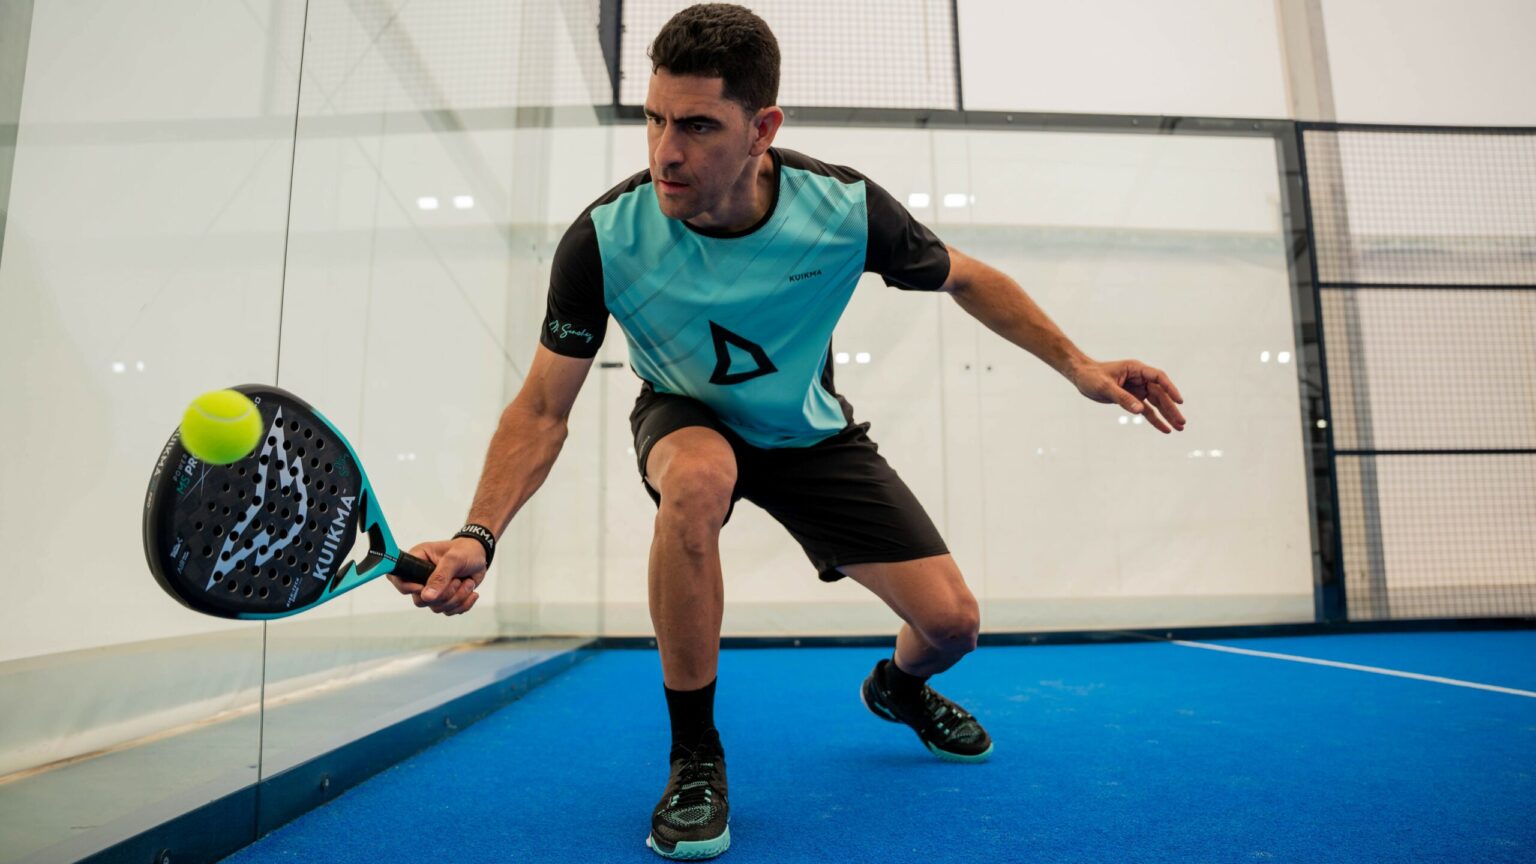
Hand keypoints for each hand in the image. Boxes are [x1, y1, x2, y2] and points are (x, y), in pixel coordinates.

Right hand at [387, 538, 487, 615]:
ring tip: (467, 582)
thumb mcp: (454, 559)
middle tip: (457, 580)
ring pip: (436, 607)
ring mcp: (433, 590)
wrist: (480, 556)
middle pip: (420, 600)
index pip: (398, 578)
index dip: (407, 587)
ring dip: (457, 598)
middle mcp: (421, 577)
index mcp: (417, 560)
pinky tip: (471, 591)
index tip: (424, 586)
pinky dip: (463, 604)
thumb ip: (440, 577)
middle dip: (443, 594)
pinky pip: (449, 611)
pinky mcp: (445, 598)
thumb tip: (426, 596)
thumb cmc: (465, 551)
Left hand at [1071, 359, 1185, 432]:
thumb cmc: (1091, 376)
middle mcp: (1140, 379)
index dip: (1170, 388)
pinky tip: (1165, 429)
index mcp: (1136, 369)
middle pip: (1160, 394)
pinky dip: (1155, 419)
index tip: (1179, 400)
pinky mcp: (1132, 399)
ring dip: (1167, 415)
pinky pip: (1147, 411)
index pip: (1158, 378)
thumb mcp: (1105, 387)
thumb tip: (1140, 410)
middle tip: (1182, 422)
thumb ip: (1123, 398)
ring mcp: (1137, 389)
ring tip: (1180, 428)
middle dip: (1171, 408)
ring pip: (1156, 403)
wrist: (1081, 376)